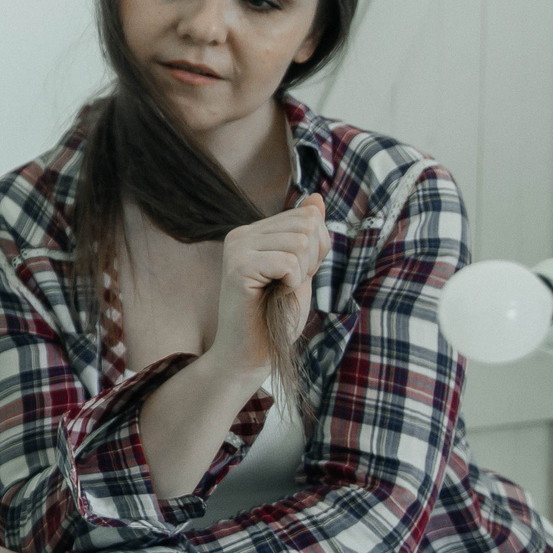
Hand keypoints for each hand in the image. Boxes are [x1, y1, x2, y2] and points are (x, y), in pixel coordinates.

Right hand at [206, 194, 328, 385]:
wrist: (251, 355)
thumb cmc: (276, 317)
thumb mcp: (301, 268)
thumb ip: (308, 234)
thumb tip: (316, 197)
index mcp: (253, 232)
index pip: (307, 216)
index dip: (316, 250)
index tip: (293, 277)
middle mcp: (240, 234)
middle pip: (306, 225)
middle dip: (311, 260)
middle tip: (287, 286)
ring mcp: (236, 249)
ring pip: (300, 243)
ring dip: (301, 275)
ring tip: (278, 292)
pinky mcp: (237, 268)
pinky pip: (288, 263)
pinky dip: (292, 284)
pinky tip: (273, 296)